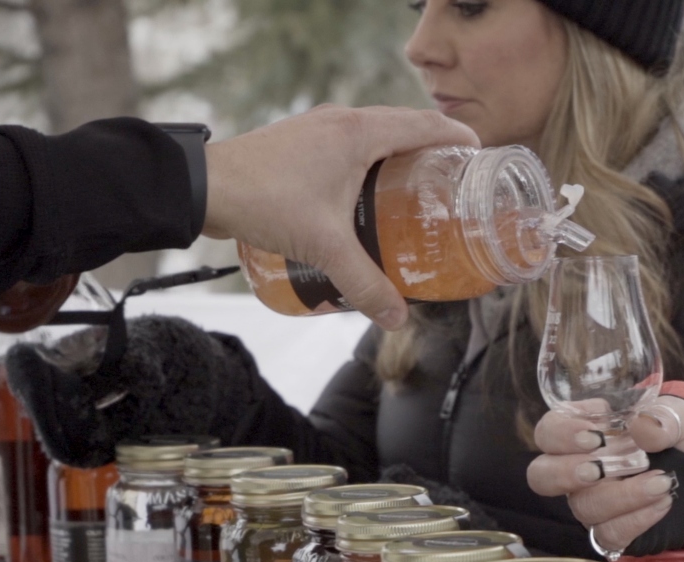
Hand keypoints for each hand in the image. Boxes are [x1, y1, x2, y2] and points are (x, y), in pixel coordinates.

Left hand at [202, 106, 479, 330]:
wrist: (203, 188)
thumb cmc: (264, 201)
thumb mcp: (324, 247)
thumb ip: (364, 282)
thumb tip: (397, 317)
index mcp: (359, 132)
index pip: (425, 124)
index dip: (457, 137)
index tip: (480, 154)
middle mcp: (342, 121)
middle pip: (403, 126)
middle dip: (433, 150)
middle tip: (454, 181)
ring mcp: (318, 127)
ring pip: (374, 133)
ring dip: (398, 154)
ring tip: (416, 190)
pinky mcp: (299, 141)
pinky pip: (349, 142)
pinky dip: (369, 160)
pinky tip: (365, 194)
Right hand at [527, 396, 683, 554]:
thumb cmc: (683, 435)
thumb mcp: (682, 417)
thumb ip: (663, 418)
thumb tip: (641, 427)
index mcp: (585, 432)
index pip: (548, 432)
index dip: (561, 432)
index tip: (595, 430)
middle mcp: (578, 469)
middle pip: (542, 476)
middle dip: (565, 472)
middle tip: (598, 467)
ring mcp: (593, 502)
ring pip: (583, 507)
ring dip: (620, 495)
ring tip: (660, 481)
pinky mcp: (614, 531)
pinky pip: (610, 534)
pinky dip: (636, 519)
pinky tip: (662, 502)